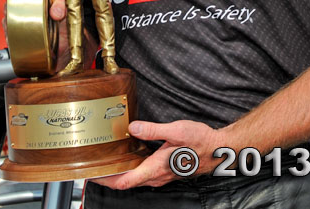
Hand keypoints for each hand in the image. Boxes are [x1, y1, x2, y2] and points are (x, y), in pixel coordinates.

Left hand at [92, 120, 219, 188]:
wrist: (218, 150)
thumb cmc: (200, 142)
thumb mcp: (176, 131)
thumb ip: (153, 130)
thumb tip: (132, 128)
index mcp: (155, 168)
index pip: (124, 181)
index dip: (105, 180)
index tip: (91, 175)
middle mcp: (156, 176)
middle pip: (125, 182)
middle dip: (108, 177)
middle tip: (93, 168)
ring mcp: (161, 175)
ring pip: (134, 179)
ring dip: (119, 174)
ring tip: (106, 164)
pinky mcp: (165, 171)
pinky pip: (143, 175)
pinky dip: (131, 170)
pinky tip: (129, 159)